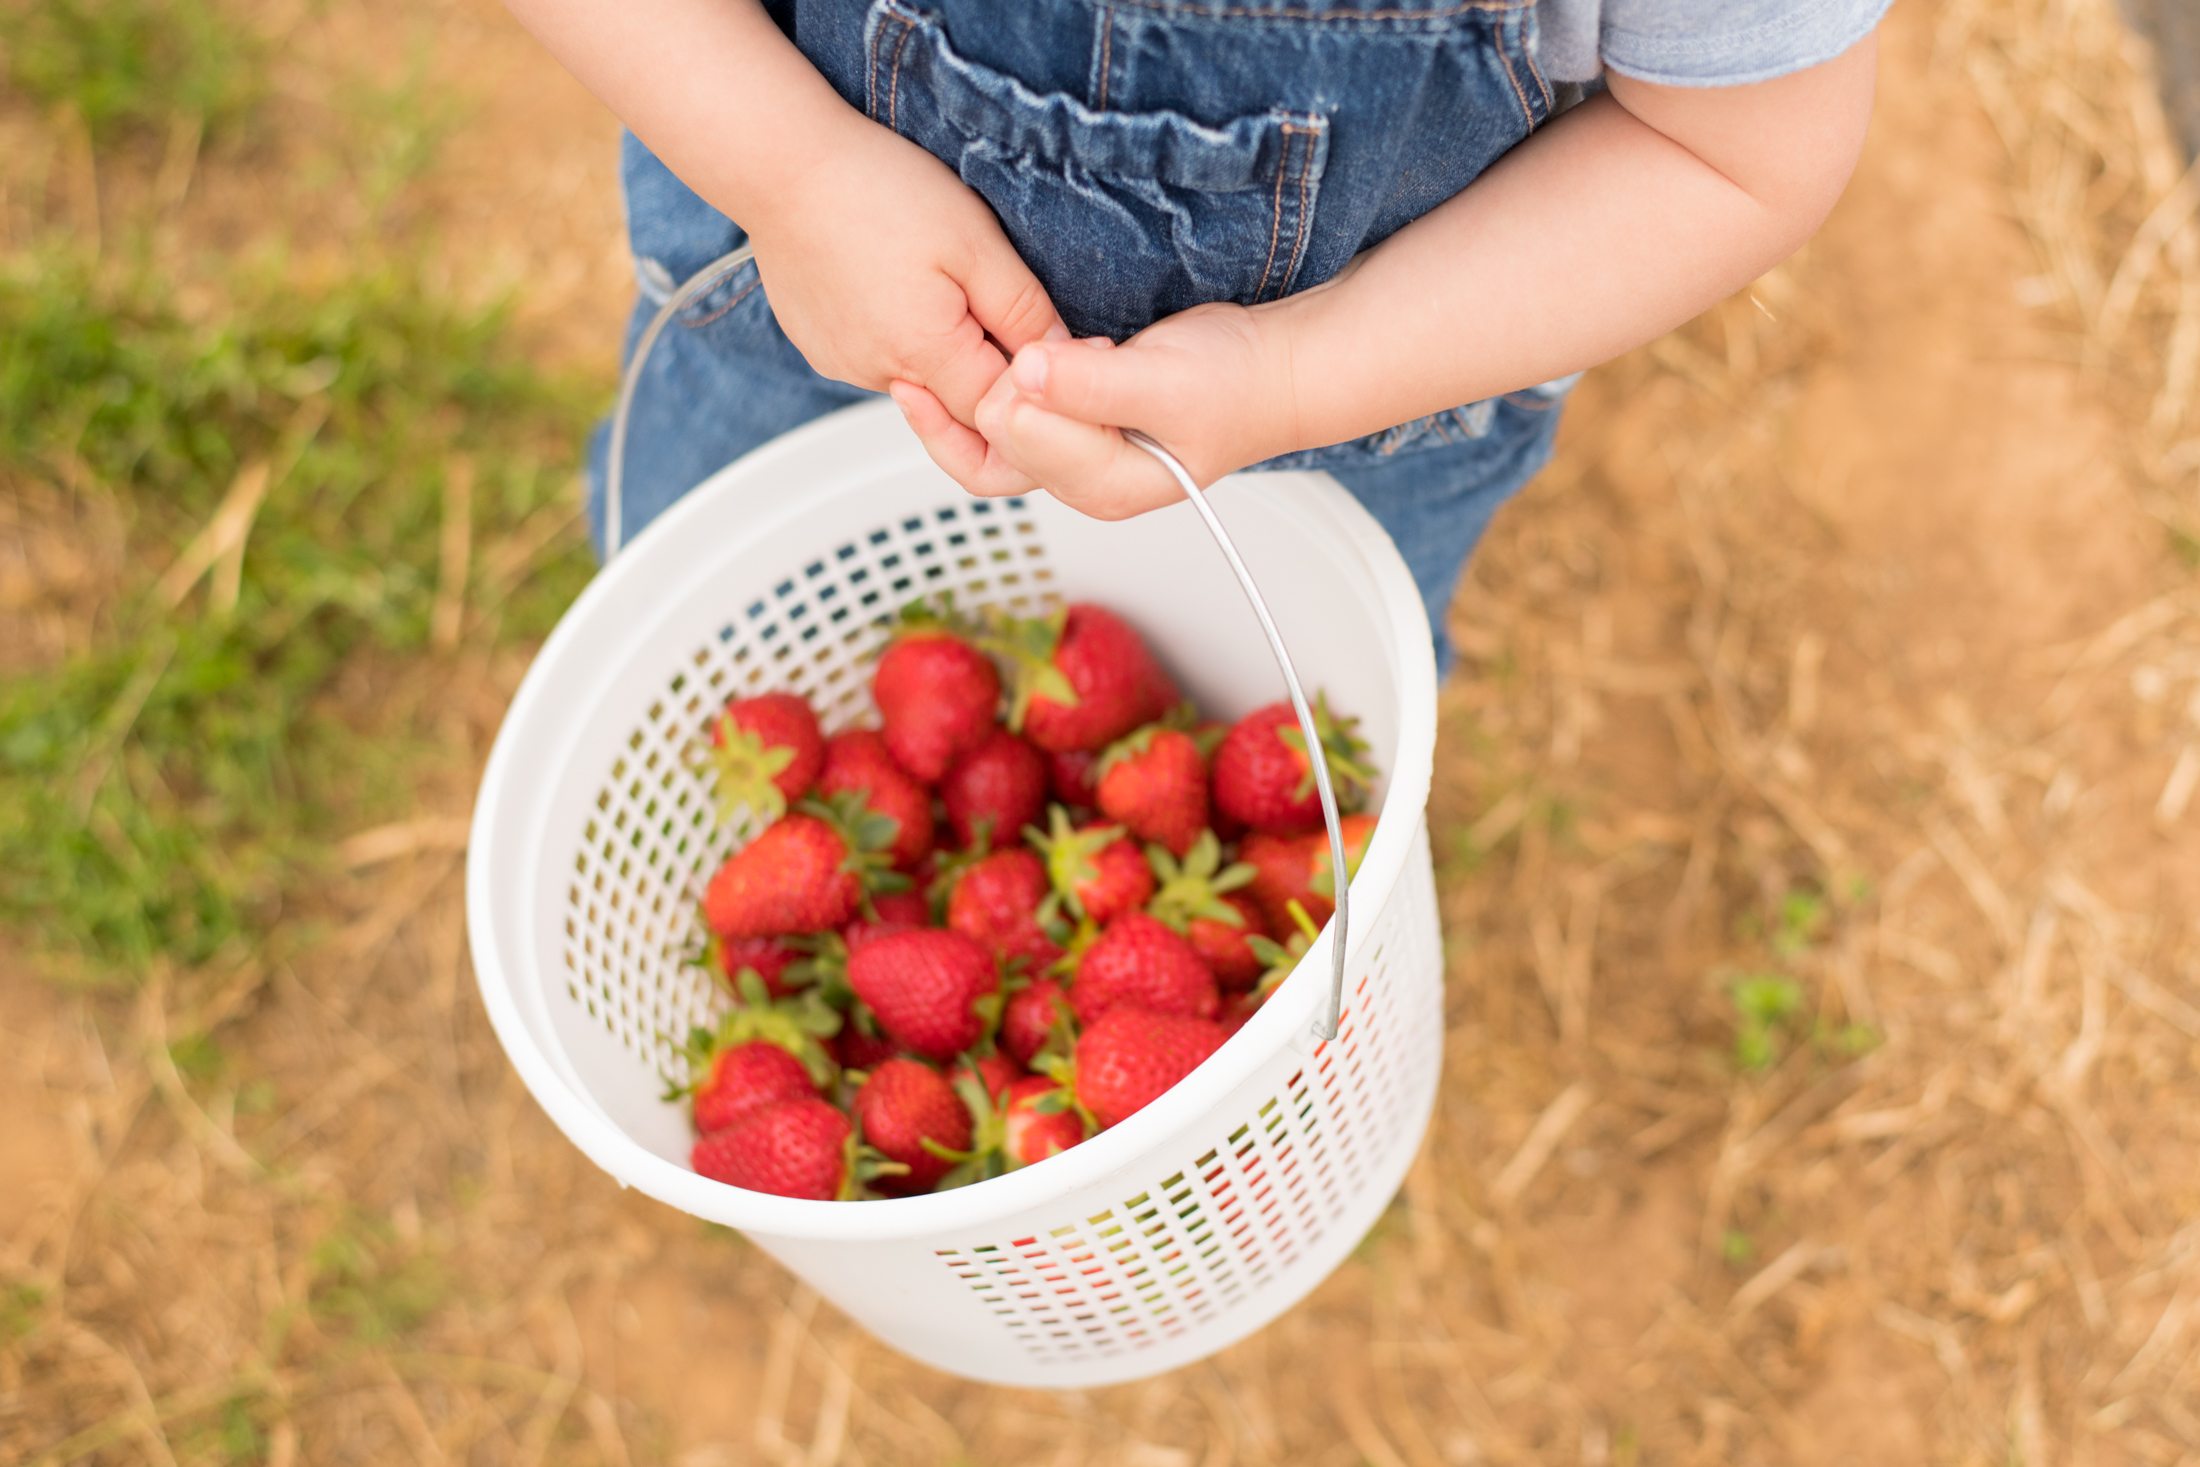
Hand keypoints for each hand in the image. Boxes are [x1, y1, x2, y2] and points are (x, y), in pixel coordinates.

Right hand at [746, 114, 1064, 450]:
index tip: (1069, 348)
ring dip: (952, 355)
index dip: (1041, 391)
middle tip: (1016, 317)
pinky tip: (905, 287)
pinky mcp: (825, 351)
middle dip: (999, 378)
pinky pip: (885, 363)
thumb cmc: (873, 188)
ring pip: (925, 388)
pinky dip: (908, 339)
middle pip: (963, 411)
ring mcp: (845, 366)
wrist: (780, 163)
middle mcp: (879, 376)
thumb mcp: (975, 241)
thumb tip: (1064, 358)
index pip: (1003, 419)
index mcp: (923, 354)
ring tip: (949, 284)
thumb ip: (1023, 311)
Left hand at [893, 298, 1304, 518]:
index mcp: (1102, 486)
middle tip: (1085, 352)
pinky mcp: (1072, 435)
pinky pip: (1013, 413)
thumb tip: (1024, 372)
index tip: (1080, 351)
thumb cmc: (1235, 383)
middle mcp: (1081, 484)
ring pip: (996, 425)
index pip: (1014, 432)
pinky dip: (1020, 378)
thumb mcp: (1165, 378)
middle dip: (1022, 380)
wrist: (1270, 374)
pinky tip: (1061, 357)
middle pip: (994, 434)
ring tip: (1083, 356)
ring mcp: (1074, 462)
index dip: (1029, 378)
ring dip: (1022, 377)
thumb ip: (1092, 384)